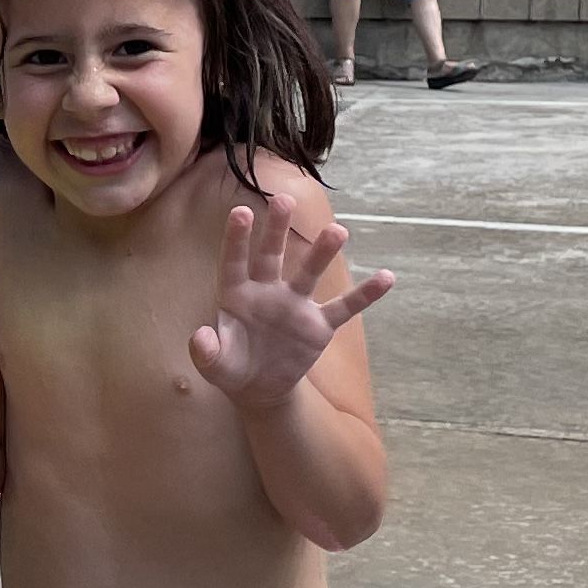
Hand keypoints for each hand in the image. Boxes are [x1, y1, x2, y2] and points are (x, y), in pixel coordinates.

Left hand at [190, 195, 391, 408]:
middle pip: (271, 255)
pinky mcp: (318, 325)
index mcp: (236, 295)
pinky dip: (365, 295)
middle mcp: (267, 292)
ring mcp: (295, 306)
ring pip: (309, 273)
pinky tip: (387, 277)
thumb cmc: (232, 367)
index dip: (237, 239)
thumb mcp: (214, 364)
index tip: (240, 212)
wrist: (260, 387)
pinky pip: (344, 307)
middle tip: (285, 200)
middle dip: (277, 229)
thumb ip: (205, 351)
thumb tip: (200, 338)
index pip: (234, 262)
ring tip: (338, 231)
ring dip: (322, 253)